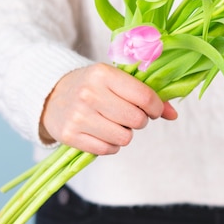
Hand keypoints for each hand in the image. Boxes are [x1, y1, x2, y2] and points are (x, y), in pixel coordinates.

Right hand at [40, 63, 177, 153]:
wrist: (50, 95)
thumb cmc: (91, 86)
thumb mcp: (116, 80)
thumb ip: (146, 94)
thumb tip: (173, 114)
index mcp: (103, 74)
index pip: (144, 96)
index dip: (156, 107)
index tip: (153, 109)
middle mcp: (89, 94)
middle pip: (136, 120)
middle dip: (140, 121)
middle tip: (130, 115)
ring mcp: (78, 116)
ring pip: (124, 138)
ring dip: (124, 134)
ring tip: (114, 123)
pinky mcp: (70, 135)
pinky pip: (107, 150)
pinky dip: (110, 145)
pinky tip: (102, 132)